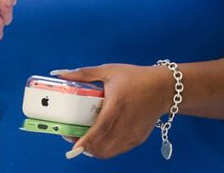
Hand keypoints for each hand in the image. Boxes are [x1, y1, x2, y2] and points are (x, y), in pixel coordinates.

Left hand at [52, 63, 173, 159]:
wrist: (164, 88)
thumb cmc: (136, 78)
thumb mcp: (109, 71)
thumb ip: (83, 74)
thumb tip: (60, 74)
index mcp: (117, 105)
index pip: (100, 129)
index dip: (86, 141)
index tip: (73, 146)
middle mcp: (126, 122)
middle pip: (102, 145)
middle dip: (84, 146)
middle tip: (73, 136)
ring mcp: (133, 133)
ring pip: (109, 152)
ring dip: (94, 150)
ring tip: (84, 141)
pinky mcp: (138, 138)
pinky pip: (118, 150)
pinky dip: (106, 149)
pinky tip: (99, 141)